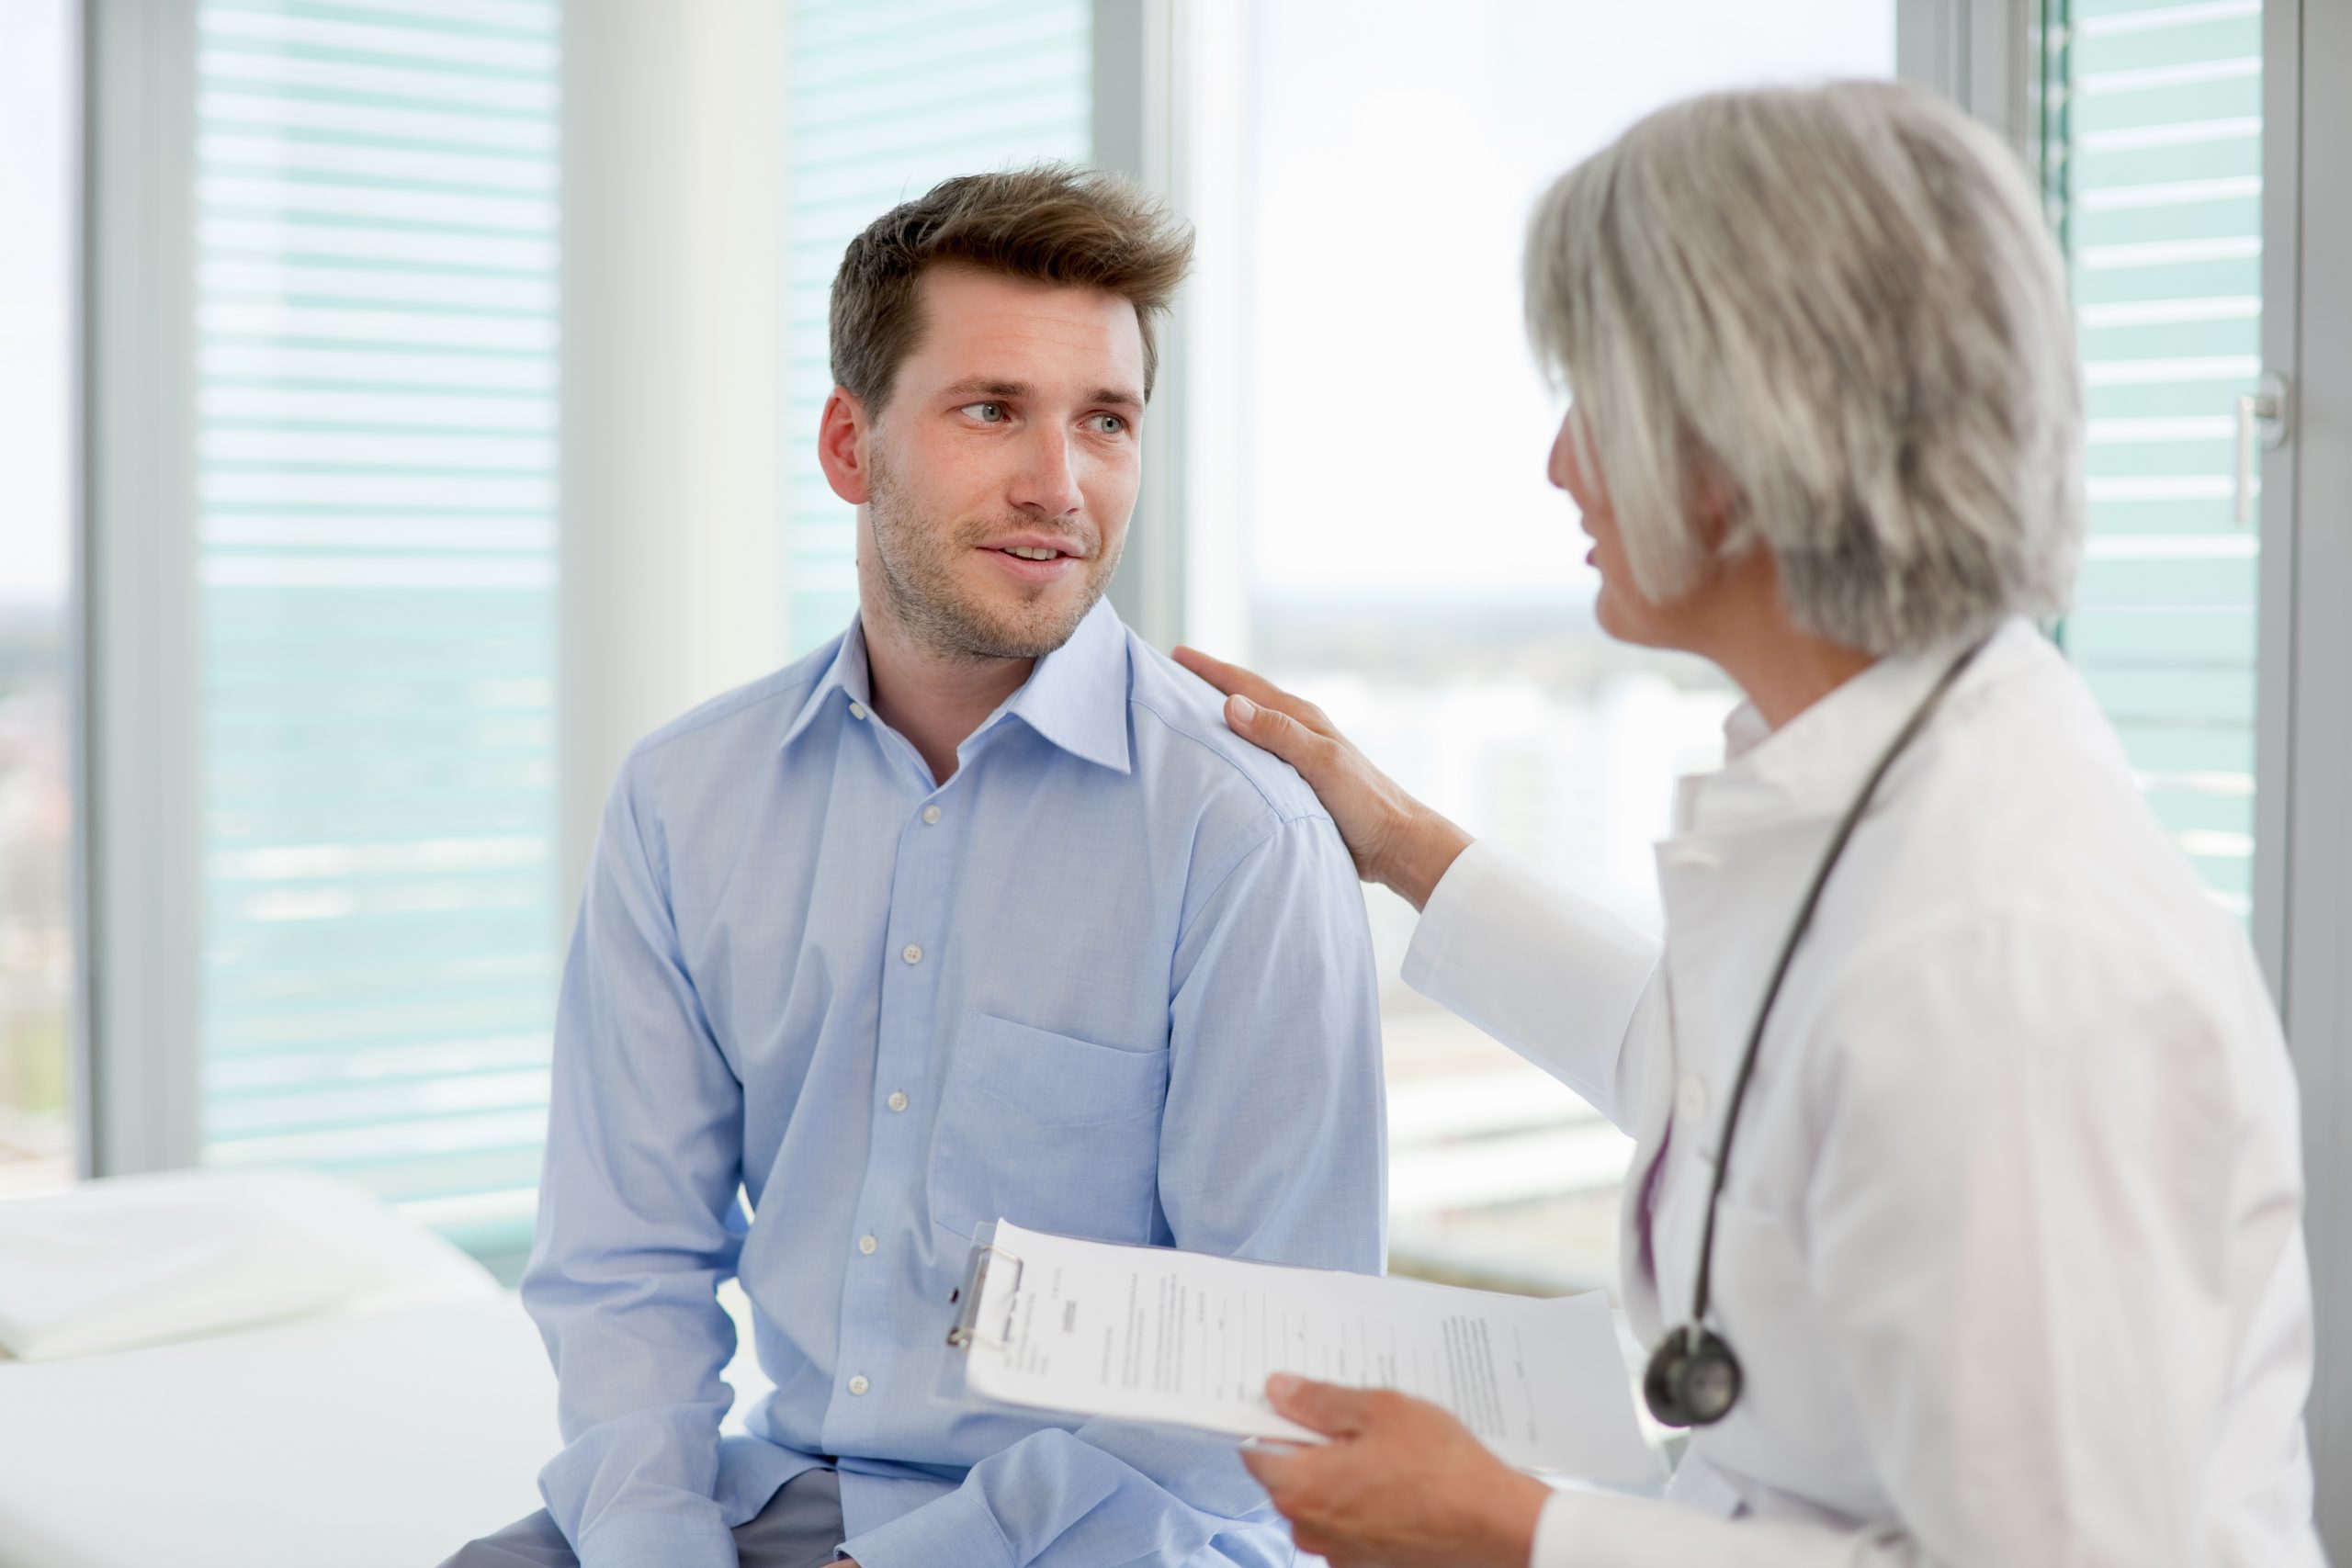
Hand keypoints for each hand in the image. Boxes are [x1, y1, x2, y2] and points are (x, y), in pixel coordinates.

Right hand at [1171, 648, 1472, 910]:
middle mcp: (1296, 731)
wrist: (1395, 842)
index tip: (1173, 655)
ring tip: (1185, 716)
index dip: (1208, 669)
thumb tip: (1230, 703)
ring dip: (1218, 719)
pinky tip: (1219, 763)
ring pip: (1248, 728)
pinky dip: (1232, 750)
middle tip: (1168, 678)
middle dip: (1207, 686)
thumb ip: (1278, 733)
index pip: (1244, 685)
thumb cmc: (1364, 801)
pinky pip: (1254, 757)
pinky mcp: (1297, 782)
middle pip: (1243, 700)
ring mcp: (1297, 756)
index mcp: (1300, 718)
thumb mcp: (1321, 762)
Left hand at [1239, 1374, 1549, 1567]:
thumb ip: (1319, 1401)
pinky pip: (1347, 1524)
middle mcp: (1309, 1528)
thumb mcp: (1378, 1410)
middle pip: (1288, 1475)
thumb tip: (1280, 1391)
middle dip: (1313, 1446)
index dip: (1273, 1420)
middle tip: (1358, 1423)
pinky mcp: (1364, 1563)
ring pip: (1320, 1501)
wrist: (1494, 1524)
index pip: (1255, 1448)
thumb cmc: (1440, 1468)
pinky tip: (1398, 1484)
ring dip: (1340, 1475)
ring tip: (1388, 1454)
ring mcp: (1337, 1553)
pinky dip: (1362, 1503)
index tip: (1293, 1404)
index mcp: (1300, 1487)